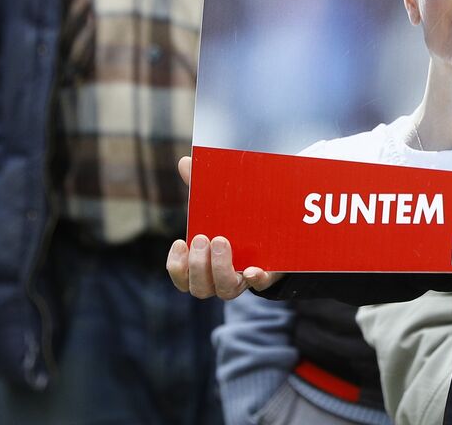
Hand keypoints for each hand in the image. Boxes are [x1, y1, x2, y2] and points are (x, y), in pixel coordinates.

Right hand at [165, 155, 280, 299]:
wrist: (274, 231)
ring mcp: (242, 279)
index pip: (182, 279)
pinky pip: (260, 284)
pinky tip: (253, 270)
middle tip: (203, 238)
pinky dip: (255, 278)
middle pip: (200, 288)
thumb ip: (200, 187)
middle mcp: (219, 278)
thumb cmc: (234, 221)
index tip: (180, 242)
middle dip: (198, 265)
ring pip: (225, 290)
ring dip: (219, 269)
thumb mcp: (216, 205)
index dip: (177, 267)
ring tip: (221, 241)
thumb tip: (184, 162)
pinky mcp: (266, 275)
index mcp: (203, 264)